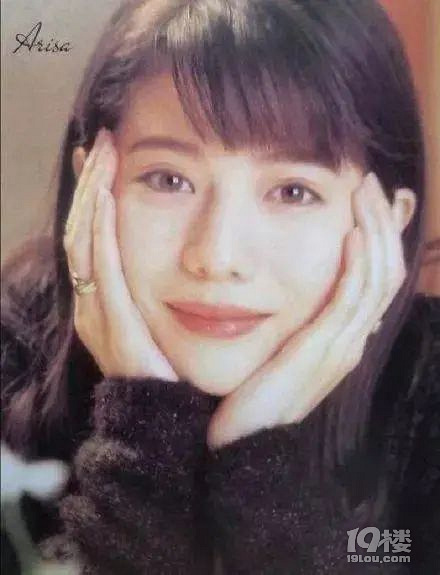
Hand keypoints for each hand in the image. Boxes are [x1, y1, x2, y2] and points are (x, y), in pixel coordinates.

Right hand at [63, 128, 176, 380]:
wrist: (166, 420)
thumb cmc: (172, 368)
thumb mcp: (160, 320)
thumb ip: (158, 288)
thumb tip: (182, 257)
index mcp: (104, 300)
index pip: (93, 236)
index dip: (97, 195)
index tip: (107, 157)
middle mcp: (92, 302)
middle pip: (83, 230)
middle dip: (90, 184)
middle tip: (100, 142)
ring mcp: (96, 313)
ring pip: (85, 242)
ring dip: (93, 196)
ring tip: (100, 154)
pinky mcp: (111, 324)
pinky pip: (101, 268)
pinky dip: (101, 231)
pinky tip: (107, 197)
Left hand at [207, 173, 409, 448]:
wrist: (243, 437)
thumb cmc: (257, 388)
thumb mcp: (284, 346)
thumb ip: (300, 318)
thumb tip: (298, 285)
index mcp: (344, 336)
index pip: (378, 276)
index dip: (380, 235)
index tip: (366, 197)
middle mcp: (352, 339)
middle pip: (386, 271)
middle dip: (382, 222)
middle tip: (371, 182)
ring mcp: (343, 346)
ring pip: (377, 279)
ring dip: (375, 232)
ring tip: (365, 192)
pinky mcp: (322, 351)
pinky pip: (350, 300)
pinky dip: (358, 265)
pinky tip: (352, 233)